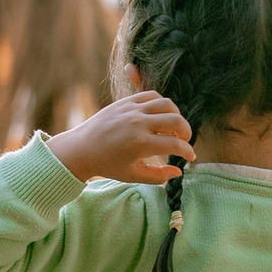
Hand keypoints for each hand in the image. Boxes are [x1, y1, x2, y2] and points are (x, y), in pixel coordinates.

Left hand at [45, 92, 194, 185]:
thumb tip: (179, 171)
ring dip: (176, 116)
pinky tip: (159, 116)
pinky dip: (161, 104)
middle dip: (186, 132)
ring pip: (167, 104)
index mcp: (140, 144)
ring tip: (172, 128)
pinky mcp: (125, 101)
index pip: (175, 144)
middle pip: (176, 120)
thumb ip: (159, 176)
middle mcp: (138, 124)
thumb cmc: (107, 165)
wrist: (81, 149)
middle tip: (183, 141)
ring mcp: (131, 110)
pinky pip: (151, 95)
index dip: (188, 151)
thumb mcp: (133, 176)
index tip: (190, 157)